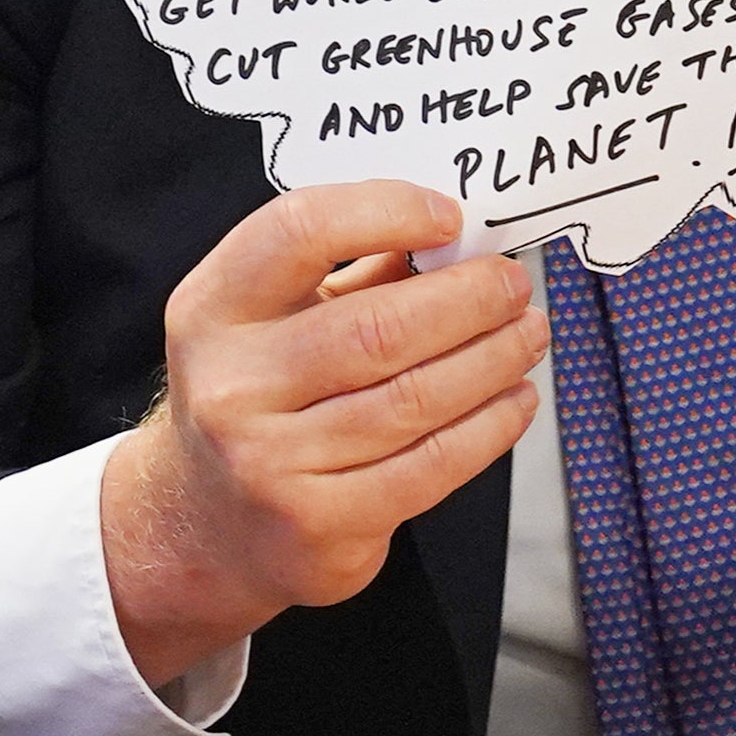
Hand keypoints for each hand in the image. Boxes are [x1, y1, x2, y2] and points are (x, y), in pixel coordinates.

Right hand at [101, 182, 547, 686]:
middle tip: (513, 285)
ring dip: (492, 360)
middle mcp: (231, 385)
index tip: (451, 217)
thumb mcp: (274, 323)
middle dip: (469, 299)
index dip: (387, 211)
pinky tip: (514, 401)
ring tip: (528, 336)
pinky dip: (489, 427)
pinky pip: (430, 465)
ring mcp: (269, 462)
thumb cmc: (258, 402)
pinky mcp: (318, 524)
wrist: (208, 524)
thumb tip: (458, 237)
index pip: (299, 232)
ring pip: (414, 399)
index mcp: (213, 310)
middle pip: (377, 327)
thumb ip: (355, 274)